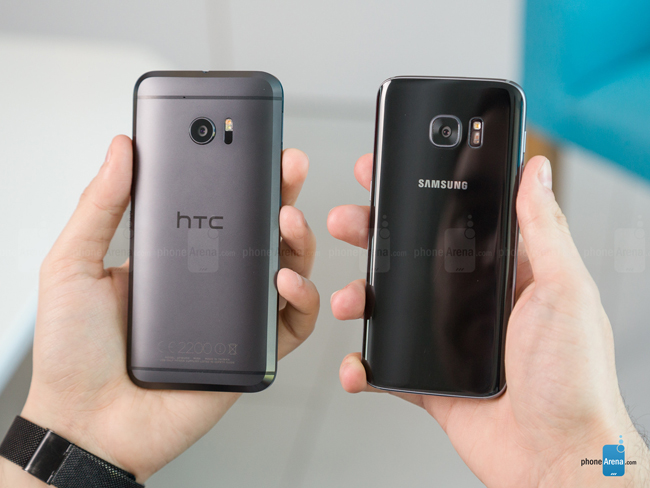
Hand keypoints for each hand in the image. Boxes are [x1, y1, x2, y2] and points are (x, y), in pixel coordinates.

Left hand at [0, 136, 318, 484]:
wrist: (88, 424)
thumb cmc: (74, 354)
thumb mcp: (72, 265)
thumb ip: (99, 206)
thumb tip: (121, 150)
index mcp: (175, 257)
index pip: (217, 206)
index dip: (240, 175)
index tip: (250, 144)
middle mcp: (211, 282)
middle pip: (261, 231)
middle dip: (283, 193)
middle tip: (288, 167)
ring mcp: (233, 315)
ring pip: (287, 268)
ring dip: (299, 239)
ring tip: (288, 219)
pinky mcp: (251, 351)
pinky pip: (292, 322)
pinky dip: (301, 297)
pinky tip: (284, 279)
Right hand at [328, 154, 648, 486]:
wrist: (556, 459)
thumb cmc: (574, 380)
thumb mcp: (565, 290)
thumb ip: (544, 229)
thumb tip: (536, 172)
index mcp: (506, 273)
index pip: (457, 221)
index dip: (422, 193)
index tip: (391, 173)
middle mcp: (473, 302)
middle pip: (412, 257)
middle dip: (374, 235)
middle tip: (349, 220)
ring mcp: (448, 340)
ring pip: (391, 308)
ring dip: (360, 298)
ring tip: (350, 299)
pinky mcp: (430, 378)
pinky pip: (387, 364)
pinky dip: (364, 364)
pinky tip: (358, 363)